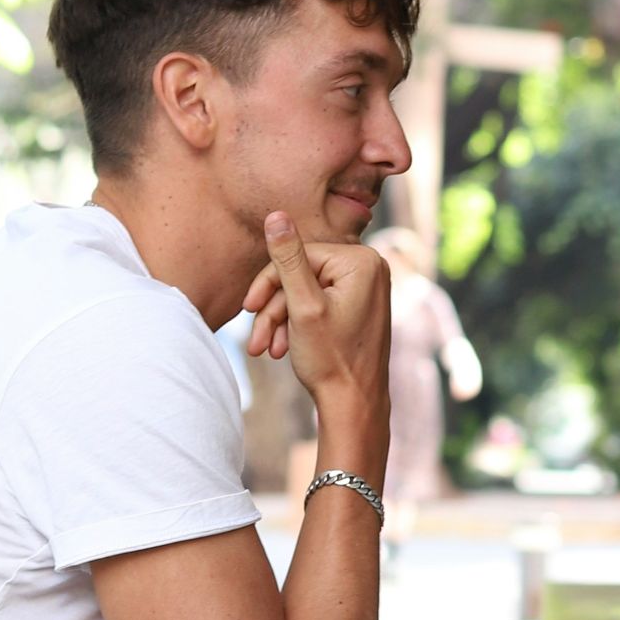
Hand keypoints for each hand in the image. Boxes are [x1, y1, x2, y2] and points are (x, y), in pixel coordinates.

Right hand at [241, 211, 390, 404]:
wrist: (354, 405)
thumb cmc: (331, 359)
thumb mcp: (302, 306)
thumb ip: (287, 259)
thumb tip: (276, 214)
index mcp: (363, 261)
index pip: (299, 255)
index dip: (269, 282)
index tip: (248, 308)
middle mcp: (371, 269)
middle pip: (302, 274)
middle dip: (274, 308)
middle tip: (256, 341)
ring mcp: (367, 288)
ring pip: (306, 292)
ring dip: (281, 321)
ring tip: (266, 350)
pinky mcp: (359, 306)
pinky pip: (319, 304)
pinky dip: (298, 325)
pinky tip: (284, 348)